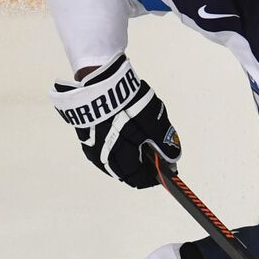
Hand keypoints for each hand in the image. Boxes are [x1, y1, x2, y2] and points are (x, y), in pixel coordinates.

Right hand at [50, 55, 181, 187]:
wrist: (98, 79)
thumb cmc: (127, 103)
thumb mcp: (152, 122)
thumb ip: (163, 142)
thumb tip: (172, 160)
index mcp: (119, 158)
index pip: (138, 179)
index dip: (154, 176)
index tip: (167, 169)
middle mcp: (102, 157)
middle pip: (126, 172)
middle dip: (142, 165)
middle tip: (156, 152)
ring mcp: (91, 146)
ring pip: (114, 161)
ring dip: (130, 156)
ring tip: (142, 140)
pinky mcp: (86, 134)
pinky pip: (104, 149)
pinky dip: (118, 147)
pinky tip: (125, 133)